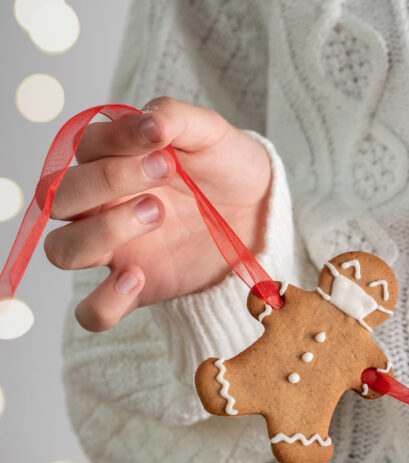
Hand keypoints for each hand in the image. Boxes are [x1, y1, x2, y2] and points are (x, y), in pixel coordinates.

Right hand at [44, 97, 271, 331]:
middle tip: (165, 171)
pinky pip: (93, 311)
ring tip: (157, 213)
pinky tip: (136, 279)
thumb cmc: (227, 167)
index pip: (83, 147)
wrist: (261, 211)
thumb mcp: (211, 134)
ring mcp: (115, 249)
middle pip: (59, 197)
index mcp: (110, 160)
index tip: (158, 135)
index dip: (115, 139)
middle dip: (107, 181)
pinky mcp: (138, 287)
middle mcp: (101, 205)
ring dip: (102, 231)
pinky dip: (103, 302)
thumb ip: (177, 118)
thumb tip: (150, 120)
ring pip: (63, 249)